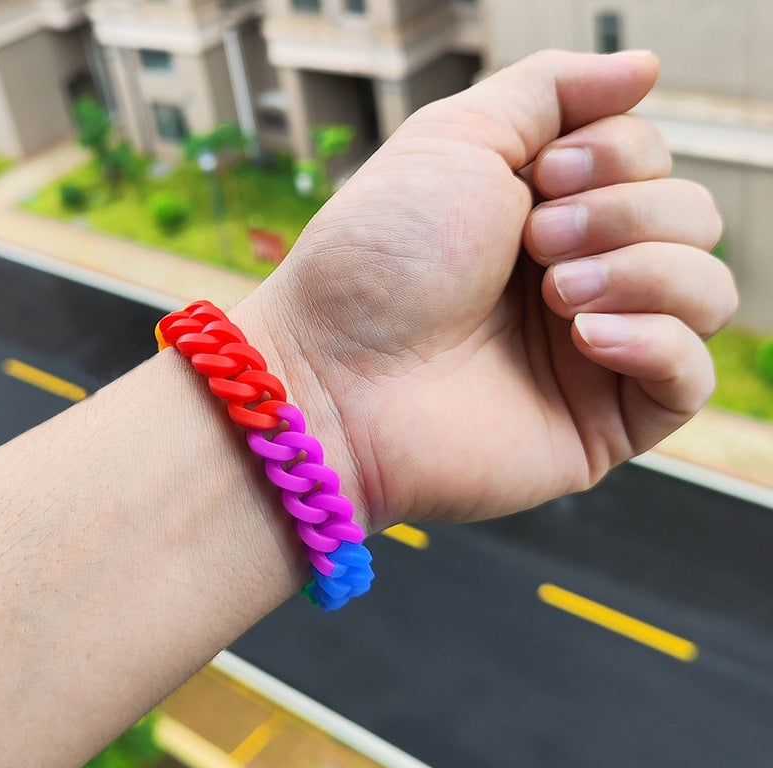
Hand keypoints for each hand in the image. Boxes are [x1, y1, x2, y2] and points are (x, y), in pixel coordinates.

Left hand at [238, 51, 736, 530]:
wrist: (336, 376)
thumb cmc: (380, 259)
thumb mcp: (457, 138)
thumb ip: (551, 90)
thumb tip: (644, 67)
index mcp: (552, 211)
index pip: (652, 162)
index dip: (616, 155)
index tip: (540, 178)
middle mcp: (582, 276)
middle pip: (691, 218)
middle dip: (622, 214)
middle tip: (535, 241)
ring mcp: (596, 352)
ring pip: (708, 292)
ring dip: (643, 271)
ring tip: (555, 292)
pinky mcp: (604, 422)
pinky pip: (692, 378)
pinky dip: (658, 342)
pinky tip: (589, 336)